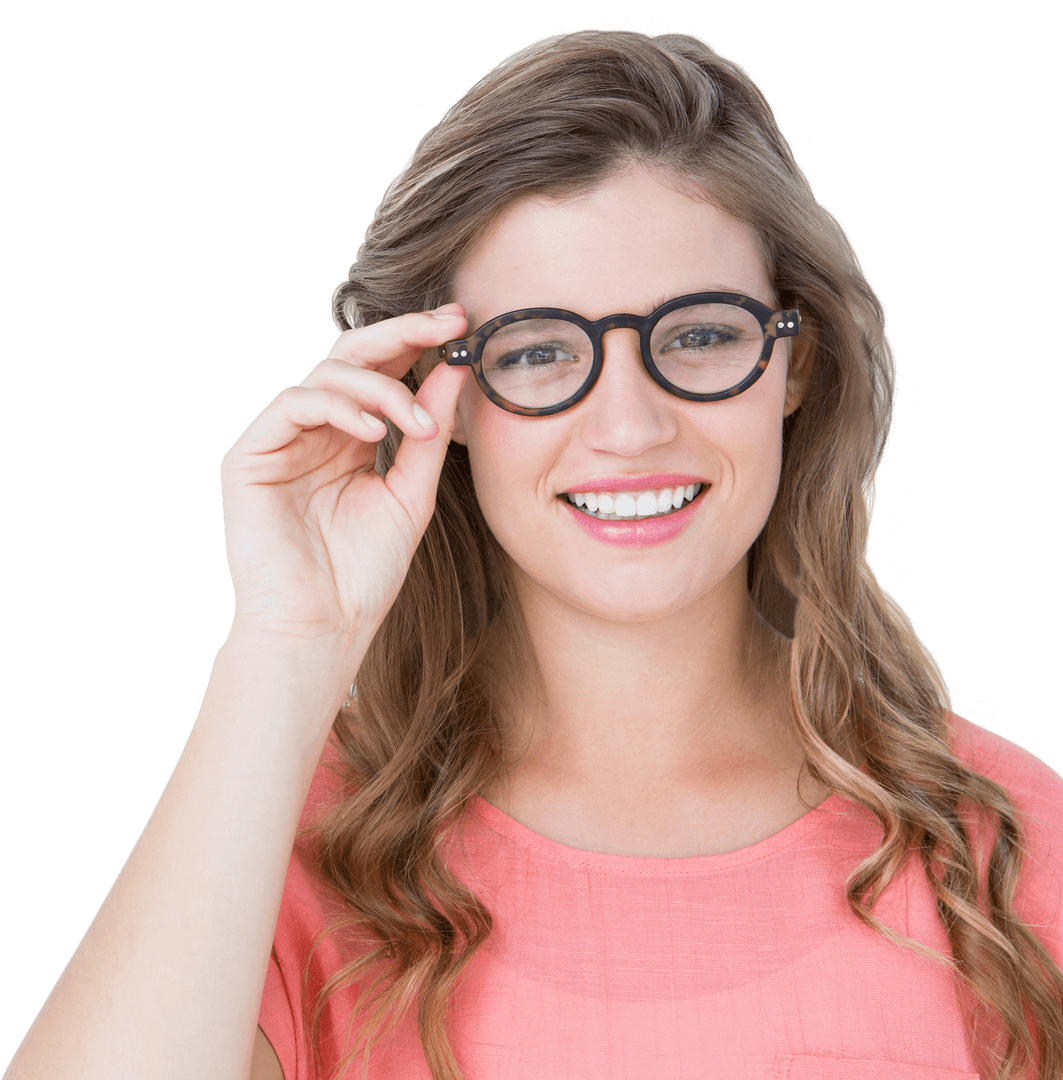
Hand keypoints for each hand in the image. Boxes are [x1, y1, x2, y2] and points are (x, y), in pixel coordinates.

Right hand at [218, 304, 469, 656]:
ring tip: (418, 424)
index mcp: (350, 438)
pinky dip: (338, 407)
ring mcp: (281, 440)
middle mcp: (315, 432)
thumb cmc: (365, 572)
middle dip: (401, 334)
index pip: (382, 372)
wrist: (324, 626)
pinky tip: (374, 432)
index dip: (417, 343)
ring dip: (380, 388)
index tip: (463, 324)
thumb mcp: (411, 493)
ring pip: (326, 375)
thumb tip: (456, 368)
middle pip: (352, 357)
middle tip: (446, 325)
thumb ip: (428, 432)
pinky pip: (293, 404)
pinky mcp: (249, 455)